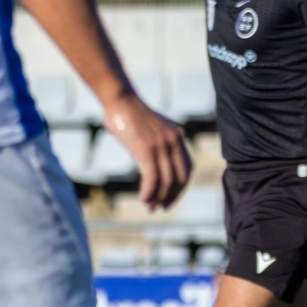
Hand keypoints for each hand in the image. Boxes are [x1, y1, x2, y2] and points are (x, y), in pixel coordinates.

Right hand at [102, 95, 190, 209]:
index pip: (187, 168)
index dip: (181, 186)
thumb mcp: (151, 130)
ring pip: (167, 180)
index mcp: (178, 137)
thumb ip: (158, 145)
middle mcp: (174, 141)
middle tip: (162, 208)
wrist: (119, 98)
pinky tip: (144, 199)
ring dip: (159, 197)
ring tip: (150, 207)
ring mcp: (161, 145)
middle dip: (172, 196)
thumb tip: (153, 164)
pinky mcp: (146, 149)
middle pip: (180, 177)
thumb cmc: (130, 114)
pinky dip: (149, 192)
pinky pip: (152, 177)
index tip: (171, 197)